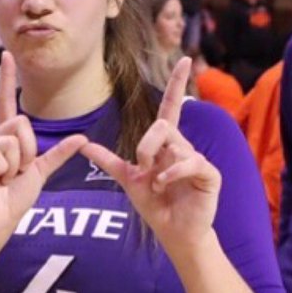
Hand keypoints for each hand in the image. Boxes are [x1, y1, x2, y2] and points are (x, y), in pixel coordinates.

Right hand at [0, 52, 86, 250]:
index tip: (8, 55)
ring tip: (3, 179)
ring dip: (15, 166)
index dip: (6, 78)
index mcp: (5, 137)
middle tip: (16, 172)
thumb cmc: (14, 198)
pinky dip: (1, 171)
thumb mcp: (40, 173)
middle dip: (28, 152)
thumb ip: (57, 154)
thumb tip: (82, 138)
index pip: (6, 102)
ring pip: (11, 141)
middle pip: (21, 124)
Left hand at [80, 57, 218, 255]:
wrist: (173, 233)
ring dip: (157, 166)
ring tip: (157, 184)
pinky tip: (164, 185)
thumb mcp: (127, 179)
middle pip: (161, 126)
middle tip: (142, 167)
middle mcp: (182, 145)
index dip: (177, 83)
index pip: (171, 106)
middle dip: (145, 146)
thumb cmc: (155, 205)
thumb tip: (82, 144)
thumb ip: (108, 160)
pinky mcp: (209, 174)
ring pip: (174, 144)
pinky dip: (170, 173)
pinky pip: (189, 161)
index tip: (184, 59)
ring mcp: (197, 158)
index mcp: (165, 142)